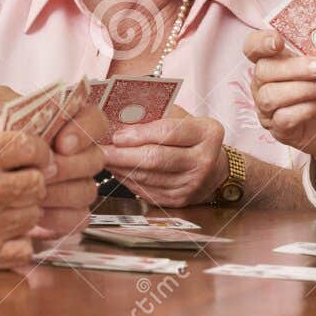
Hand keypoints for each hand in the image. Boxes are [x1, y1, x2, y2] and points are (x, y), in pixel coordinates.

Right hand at [0, 120, 52, 269]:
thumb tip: (22, 146)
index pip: (34, 148)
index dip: (37, 151)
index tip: (32, 156)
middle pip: (38, 183)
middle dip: (32, 180)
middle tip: (18, 181)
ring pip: (33, 215)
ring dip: (24, 210)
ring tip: (5, 206)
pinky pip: (22, 250)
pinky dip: (17, 241)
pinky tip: (1, 232)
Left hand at [33, 104, 105, 237]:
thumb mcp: (1, 129)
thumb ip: (24, 123)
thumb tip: (38, 131)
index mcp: (67, 125)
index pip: (95, 121)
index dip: (84, 132)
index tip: (62, 144)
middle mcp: (78, 154)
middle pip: (95, 159)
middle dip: (68, 167)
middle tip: (44, 173)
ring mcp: (78, 184)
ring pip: (87, 190)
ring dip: (60, 193)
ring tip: (34, 193)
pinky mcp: (71, 212)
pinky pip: (79, 217)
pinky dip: (58, 217)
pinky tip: (37, 212)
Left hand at [103, 110, 226, 207]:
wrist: (213, 169)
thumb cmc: (192, 138)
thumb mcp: (183, 118)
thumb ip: (157, 115)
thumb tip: (120, 117)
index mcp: (207, 133)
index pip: (169, 132)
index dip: (140, 134)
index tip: (118, 134)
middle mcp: (203, 161)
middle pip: (156, 158)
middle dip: (124, 154)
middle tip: (102, 150)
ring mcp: (191, 184)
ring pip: (148, 177)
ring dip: (121, 168)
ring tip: (105, 158)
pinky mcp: (178, 200)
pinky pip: (146, 190)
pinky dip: (128, 180)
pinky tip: (118, 170)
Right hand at [245, 31, 315, 158]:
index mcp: (272, 61)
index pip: (253, 47)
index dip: (260, 42)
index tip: (279, 42)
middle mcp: (263, 84)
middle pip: (263, 71)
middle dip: (293, 67)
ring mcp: (268, 109)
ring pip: (270, 96)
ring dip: (302, 89)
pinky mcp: (279, 130)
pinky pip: (283, 118)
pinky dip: (305, 109)